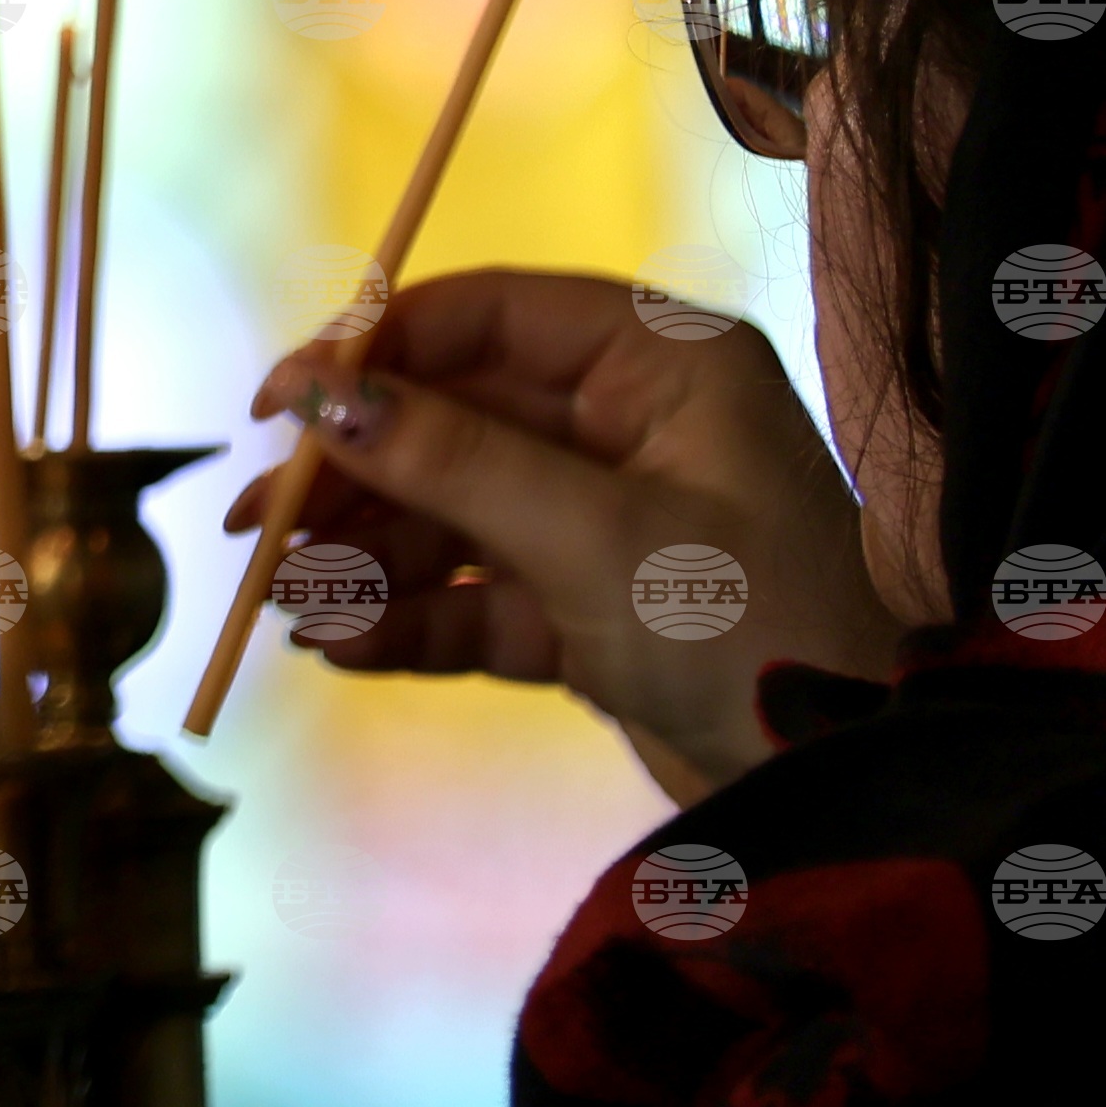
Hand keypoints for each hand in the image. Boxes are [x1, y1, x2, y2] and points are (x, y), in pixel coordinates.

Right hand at [227, 268, 900, 803]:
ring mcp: (611, 520)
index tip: (278, 403)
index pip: (489, 317)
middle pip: (457, 419)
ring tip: (288, 610)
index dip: (373, 351)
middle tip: (255, 526)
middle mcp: (633, 424)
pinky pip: (481, 594)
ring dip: (371, 560)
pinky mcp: (594, 610)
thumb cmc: (750, 628)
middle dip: (356, 478)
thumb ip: (455, 464)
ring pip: (458, 514)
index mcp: (663, 362)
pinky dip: (414, 618)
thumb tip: (326, 400)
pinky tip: (342, 646)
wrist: (850, 788)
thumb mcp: (597, 538)